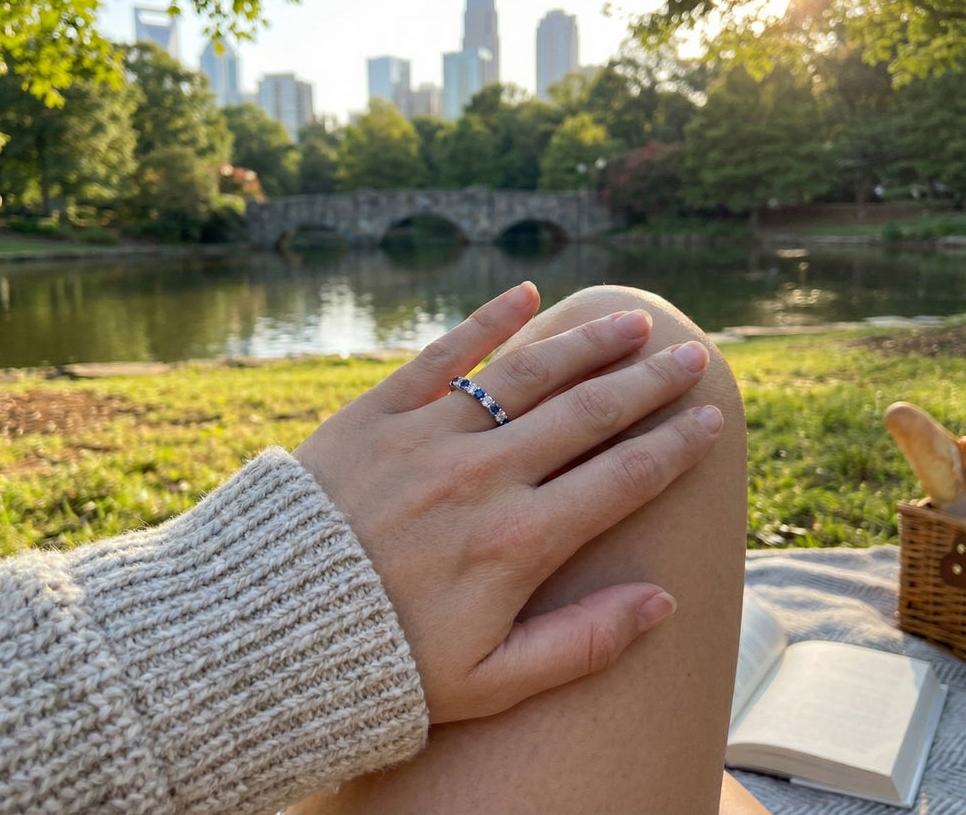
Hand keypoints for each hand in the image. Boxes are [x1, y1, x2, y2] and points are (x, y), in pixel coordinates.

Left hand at [294, 282, 723, 722]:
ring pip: (526, 374)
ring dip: (586, 344)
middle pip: (588, 415)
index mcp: (518, 542)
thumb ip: (583, 644)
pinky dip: (485, 321)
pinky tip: (526, 293)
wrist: (265, 630)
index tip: (710, 421)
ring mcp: (428, 437)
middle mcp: (482, 476)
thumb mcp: (489, 682)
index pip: (623, 479)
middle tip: (691, 358)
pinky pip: (441, 354)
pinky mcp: (376, 414)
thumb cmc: (383, 664)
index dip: (675, 448)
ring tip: (631, 322)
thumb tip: (662, 602)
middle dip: (648, 384)